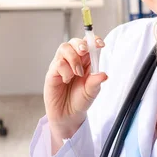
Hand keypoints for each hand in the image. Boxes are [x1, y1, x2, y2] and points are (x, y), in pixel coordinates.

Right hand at [44, 35, 106, 153]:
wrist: (68, 115)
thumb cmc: (80, 101)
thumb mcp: (92, 92)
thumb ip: (96, 82)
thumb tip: (104, 74)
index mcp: (86, 61)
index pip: (89, 45)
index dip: (94, 41)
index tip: (100, 44)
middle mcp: (73, 60)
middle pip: (75, 42)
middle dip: (81, 44)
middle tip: (84, 52)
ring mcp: (62, 65)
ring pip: (64, 48)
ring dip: (73, 58)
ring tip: (78, 73)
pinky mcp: (52, 72)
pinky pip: (58, 63)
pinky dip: (65, 70)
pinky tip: (67, 80)